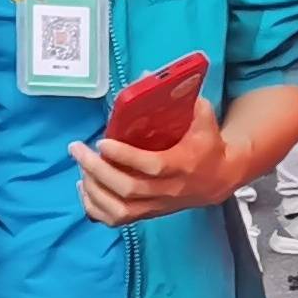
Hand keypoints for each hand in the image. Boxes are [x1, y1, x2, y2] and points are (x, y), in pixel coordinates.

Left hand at [76, 112, 247, 226]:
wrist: (219, 179)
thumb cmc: (208, 144)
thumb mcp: (203, 117)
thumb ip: (182, 98)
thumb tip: (145, 77)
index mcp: (183, 165)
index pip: (150, 166)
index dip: (124, 156)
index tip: (102, 141)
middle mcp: (169, 190)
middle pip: (127, 189)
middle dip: (98, 170)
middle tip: (78, 150)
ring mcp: (157, 206)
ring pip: (119, 209)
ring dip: (94, 190)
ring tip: (81, 167)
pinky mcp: (149, 214)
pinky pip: (117, 220)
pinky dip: (96, 208)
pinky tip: (86, 188)